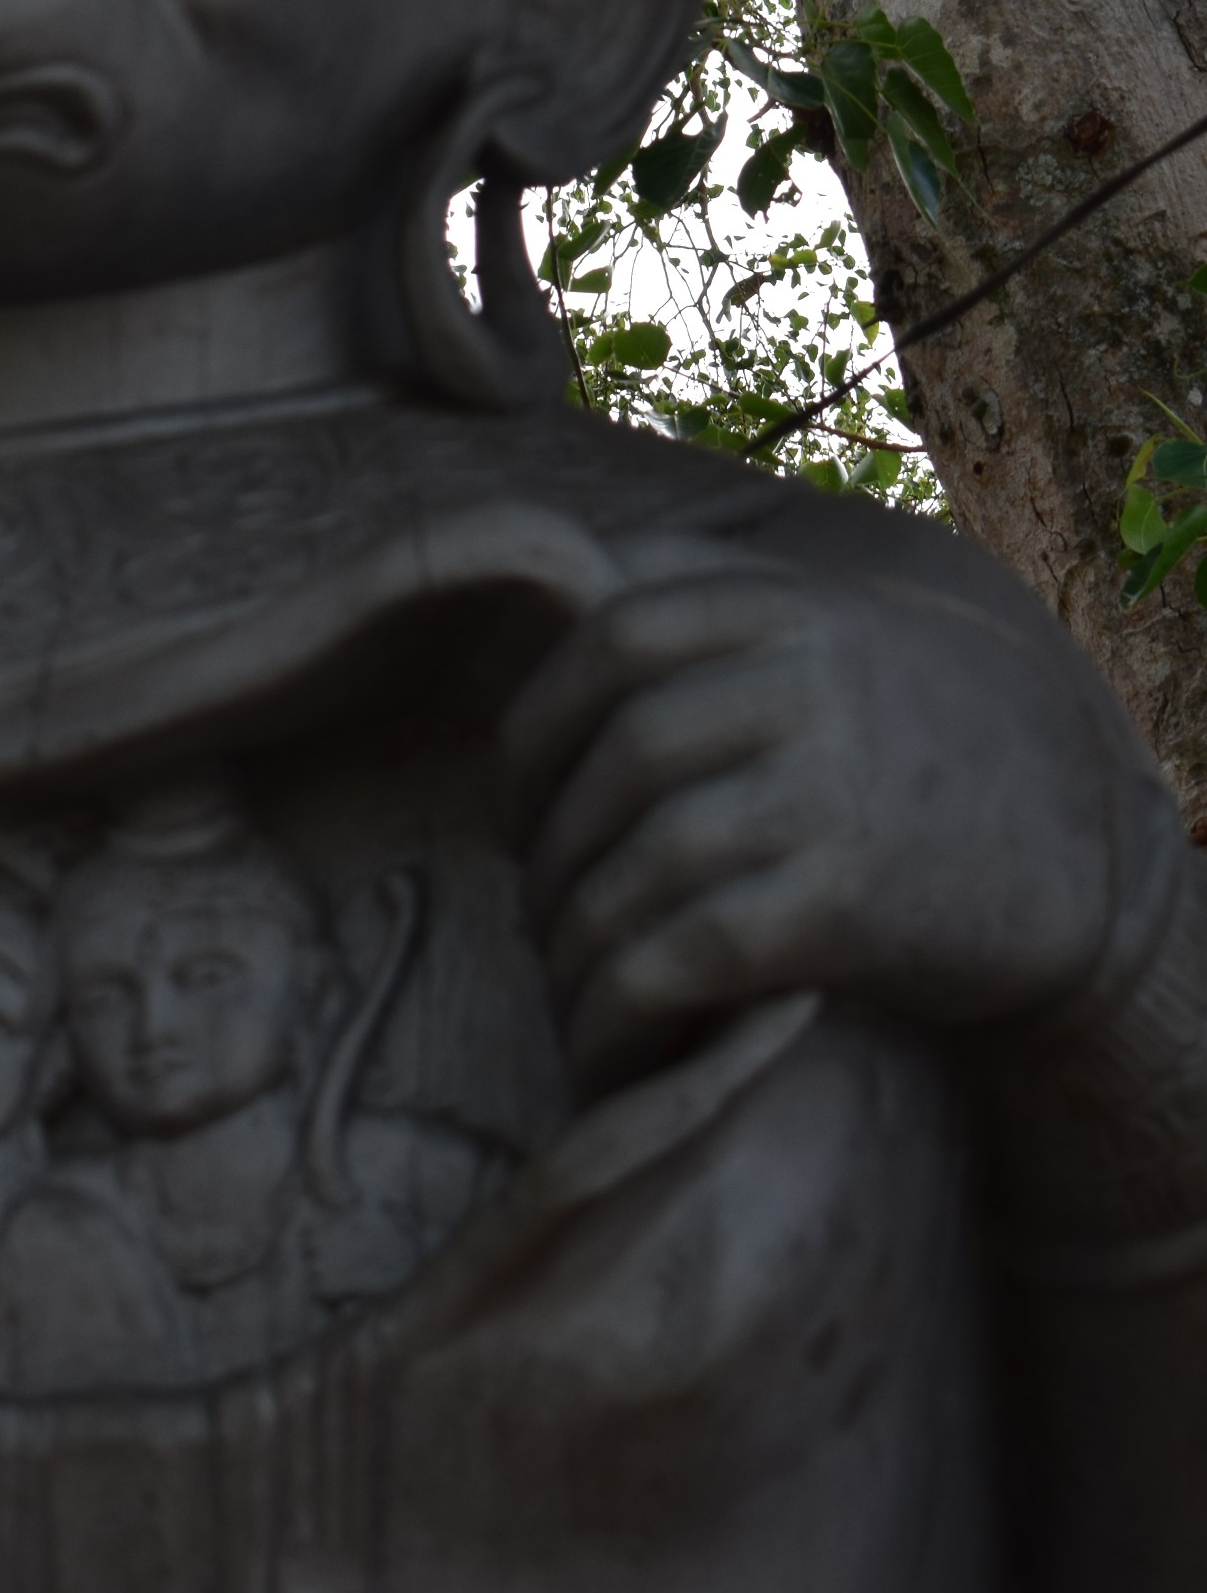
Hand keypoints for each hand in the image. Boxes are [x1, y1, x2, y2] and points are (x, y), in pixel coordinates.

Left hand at [499, 555, 1115, 1091]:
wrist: (1074, 856)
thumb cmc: (913, 737)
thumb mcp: (829, 624)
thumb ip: (708, 586)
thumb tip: (557, 565)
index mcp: (789, 608)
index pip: (614, 636)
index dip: (537, 723)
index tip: (517, 801)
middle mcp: (805, 686)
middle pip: (615, 759)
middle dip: (547, 845)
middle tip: (536, 904)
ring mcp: (824, 794)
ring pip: (636, 862)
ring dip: (573, 936)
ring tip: (566, 970)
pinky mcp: (843, 906)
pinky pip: (685, 951)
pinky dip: (620, 999)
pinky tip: (604, 1027)